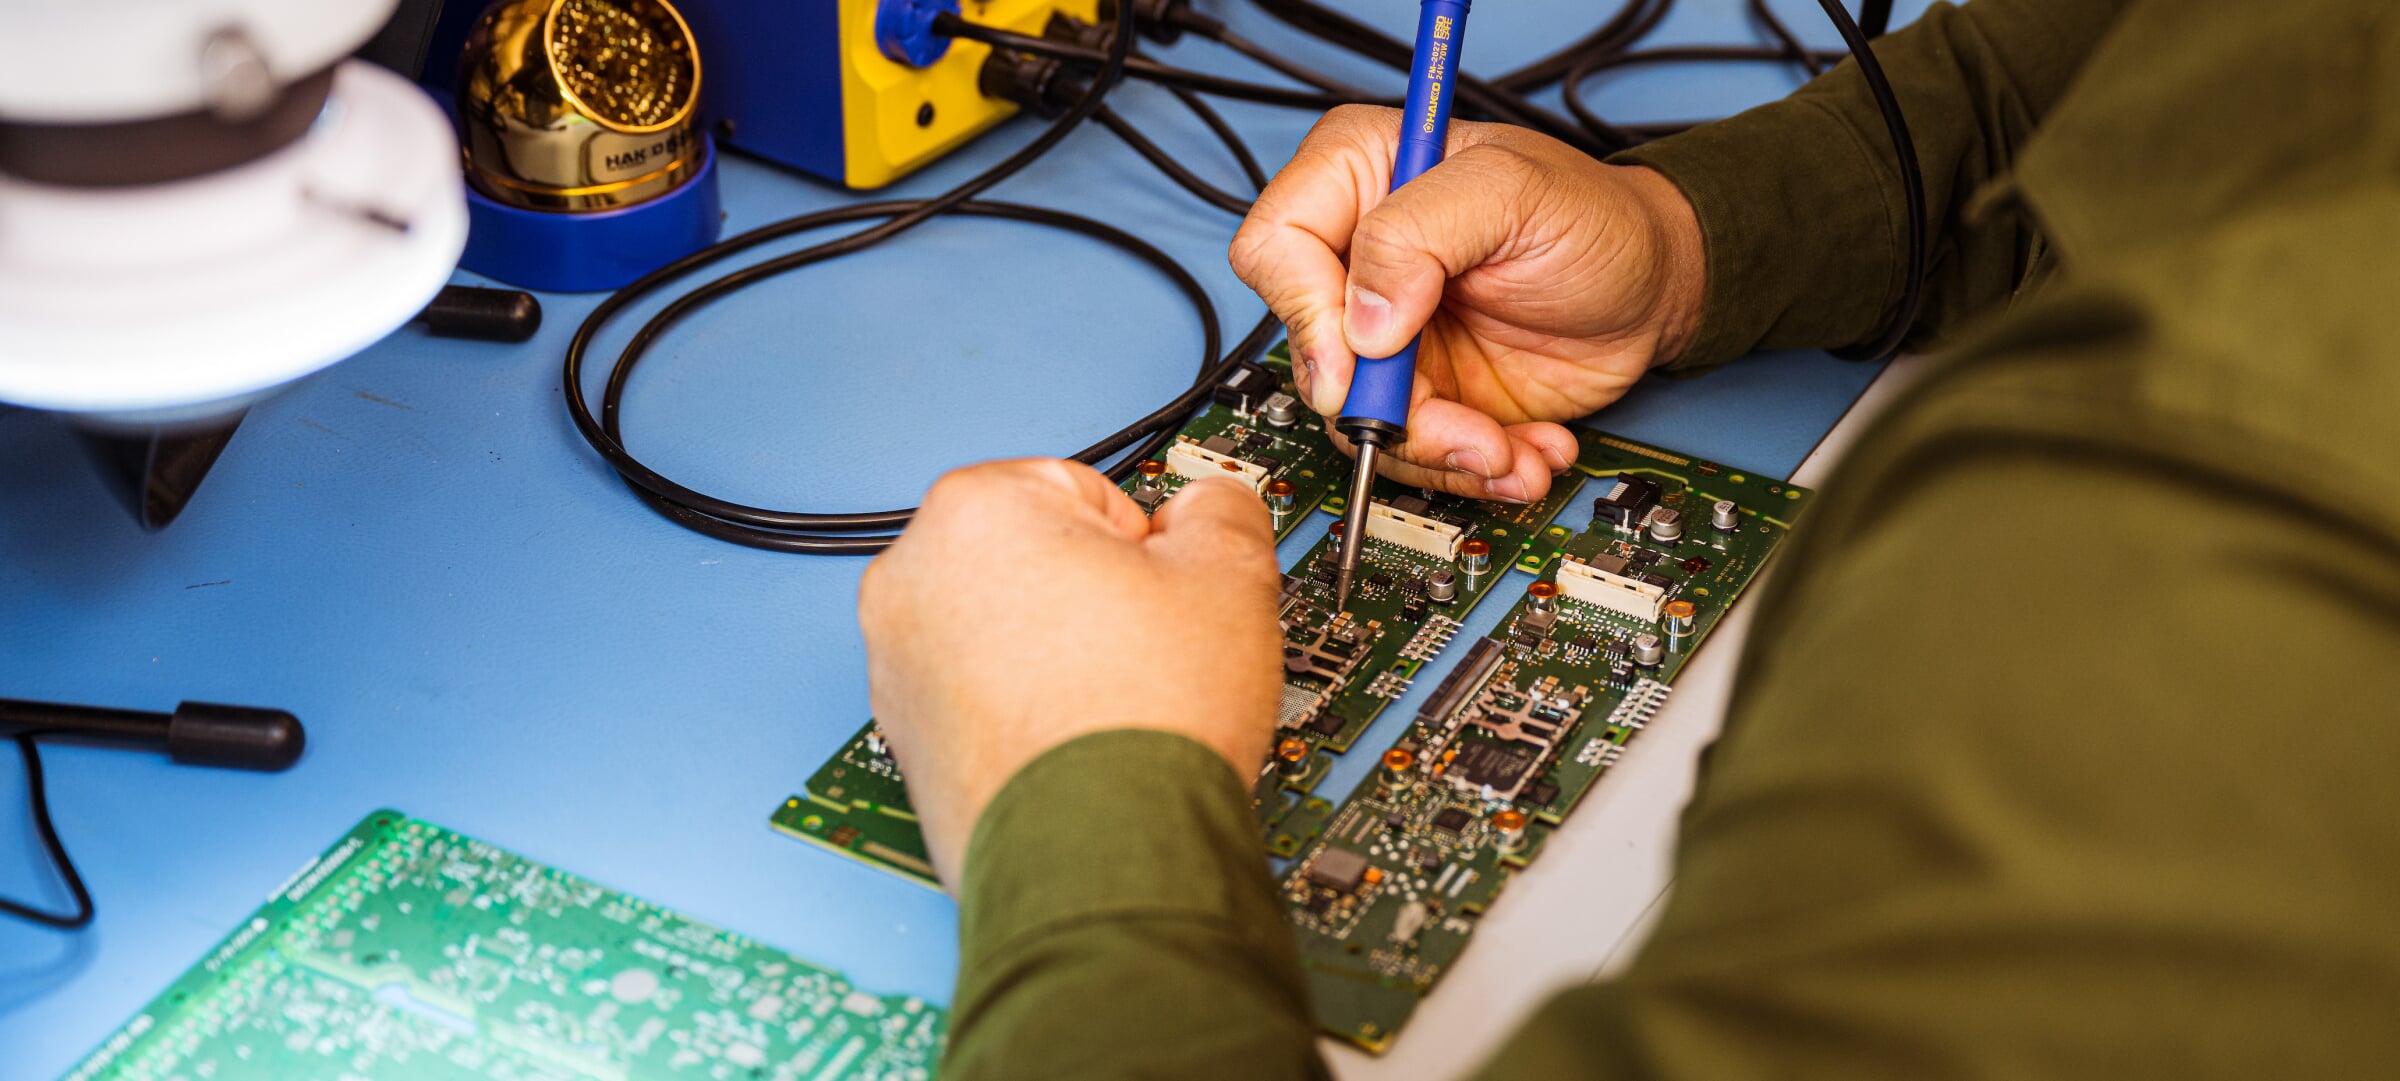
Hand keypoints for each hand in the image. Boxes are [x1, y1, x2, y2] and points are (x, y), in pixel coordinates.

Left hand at [857, 461, 1283, 888]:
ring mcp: (897, 670)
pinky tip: (1082, 746)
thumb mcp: (1229, 576)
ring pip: (1004, 633)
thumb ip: (1220, 512)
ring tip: (1119, 705)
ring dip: (1058, 656)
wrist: (1104, 860)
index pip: (1087, 493)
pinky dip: (1027, 715)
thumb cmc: (1143, 723)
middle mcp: (910, 582)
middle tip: (1149, 650)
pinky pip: (982, 701)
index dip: (1145, 547)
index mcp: (974, 510)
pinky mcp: (906, 745)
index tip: (1166, 592)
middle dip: (1093, 597)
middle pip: (1035, 561)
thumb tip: (1211, 507)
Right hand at [1229, 105, 1705, 502]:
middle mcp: (1358, 263)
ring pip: (1356, 423)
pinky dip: (1471, 470)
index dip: (1306, 311)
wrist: (1655, 292)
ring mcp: (1386, 338)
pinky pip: (1409, 455)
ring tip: (1511, 452)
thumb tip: (1362, 321)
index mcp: (1358, 179)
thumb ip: (1422, 232)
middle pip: (1312, 355)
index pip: (1276, 246)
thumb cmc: (1594, 219)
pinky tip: (1526, 452)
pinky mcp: (1421, 397)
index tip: (1367, 354)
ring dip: (1442, 455)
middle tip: (1464, 428)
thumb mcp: (1514, 192)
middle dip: (1390, 410)